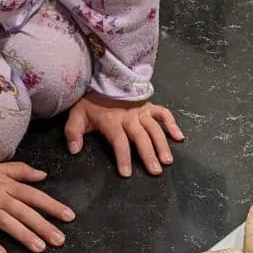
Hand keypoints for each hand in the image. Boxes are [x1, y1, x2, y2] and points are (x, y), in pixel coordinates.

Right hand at [0, 162, 73, 252]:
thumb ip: (21, 171)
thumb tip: (43, 175)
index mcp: (8, 186)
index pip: (34, 196)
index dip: (52, 205)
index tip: (69, 217)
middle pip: (24, 211)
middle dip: (42, 225)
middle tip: (59, 240)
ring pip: (6, 221)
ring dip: (23, 234)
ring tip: (39, 248)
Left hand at [65, 92, 183, 177]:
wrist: (103, 79)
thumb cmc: (91, 102)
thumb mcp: (77, 115)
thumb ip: (73, 131)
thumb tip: (74, 150)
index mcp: (112, 121)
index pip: (119, 141)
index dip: (123, 157)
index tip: (126, 173)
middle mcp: (129, 117)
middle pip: (141, 137)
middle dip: (148, 154)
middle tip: (156, 171)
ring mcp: (141, 111)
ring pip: (154, 128)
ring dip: (162, 144)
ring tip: (167, 160)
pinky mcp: (149, 106)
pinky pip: (163, 113)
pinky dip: (172, 124)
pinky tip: (179, 137)